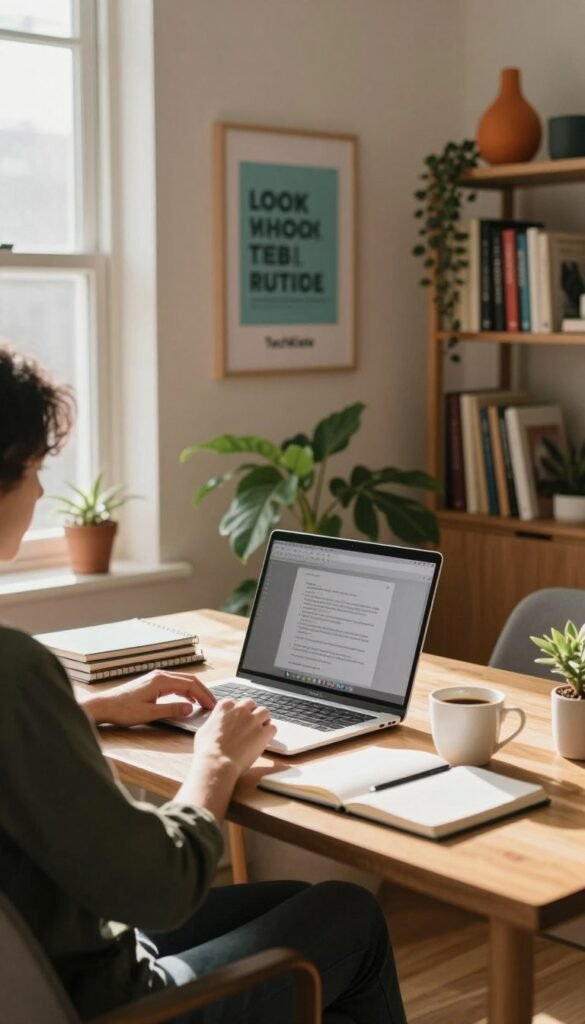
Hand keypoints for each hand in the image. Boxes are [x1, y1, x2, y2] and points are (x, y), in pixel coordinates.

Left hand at [82, 671, 215, 726]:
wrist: (104, 705)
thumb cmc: (123, 710)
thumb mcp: (149, 713)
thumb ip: (171, 710)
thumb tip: (190, 708)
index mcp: (161, 681)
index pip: (190, 685)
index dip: (204, 696)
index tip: (213, 706)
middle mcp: (160, 675)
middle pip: (189, 680)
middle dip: (204, 692)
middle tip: (214, 704)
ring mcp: (156, 677)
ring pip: (183, 681)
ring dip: (196, 690)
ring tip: (205, 703)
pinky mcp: (153, 682)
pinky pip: (175, 683)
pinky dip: (186, 690)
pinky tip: (189, 700)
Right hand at [194, 697, 276, 776]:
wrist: (217, 762)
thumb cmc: (207, 750)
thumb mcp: (204, 729)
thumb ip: (214, 721)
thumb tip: (216, 723)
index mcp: (225, 707)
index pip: (236, 703)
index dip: (237, 713)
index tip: (237, 720)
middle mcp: (240, 709)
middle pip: (251, 704)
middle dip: (251, 713)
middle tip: (249, 725)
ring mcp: (253, 720)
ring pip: (265, 712)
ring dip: (263, 720)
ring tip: (259, 731)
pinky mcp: (263, 732)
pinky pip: (273, 727)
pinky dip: (270, 733)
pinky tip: (264, 740)